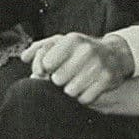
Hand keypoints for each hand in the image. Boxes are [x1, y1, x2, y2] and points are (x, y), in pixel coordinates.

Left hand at [20, 32, 134, 104]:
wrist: (114, 54)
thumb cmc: (82, 49)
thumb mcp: (62, 42)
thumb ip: (40, 48)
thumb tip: (24, 57)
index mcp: (71, 39)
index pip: (46, 63)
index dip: (45, 69)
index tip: (51, 68)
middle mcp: (85, 50)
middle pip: (57, 79)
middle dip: (59, 80)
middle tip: (67, 75)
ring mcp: (98, 65)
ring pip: (70, 91)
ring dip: (71, 90)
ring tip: (77, 81)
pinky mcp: (107, 79)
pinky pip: (85, 99)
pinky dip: (83, 97)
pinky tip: (87, 87)